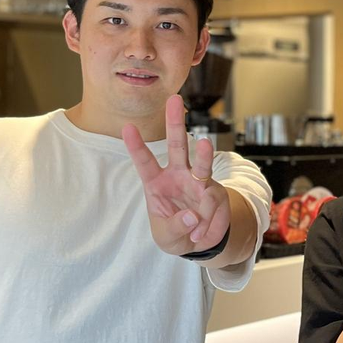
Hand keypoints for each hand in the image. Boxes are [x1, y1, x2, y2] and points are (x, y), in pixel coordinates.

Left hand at [122, 95, 230, 256]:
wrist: (199, 243)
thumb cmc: (176, 233)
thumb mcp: (168, 237)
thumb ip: (177, 227)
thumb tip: (193, 215)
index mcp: (156, 183)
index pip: (145, 162)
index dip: (136, 146)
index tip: (127, 127)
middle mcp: (178, 175)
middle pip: (177, 145)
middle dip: (175, 122)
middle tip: (174, 99)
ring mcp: (199, 181)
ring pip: (202, 162)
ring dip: (204, 152)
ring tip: (204, 143)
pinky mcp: (215, 192)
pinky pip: (214, 201)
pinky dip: (209, 219)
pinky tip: (202, 233)